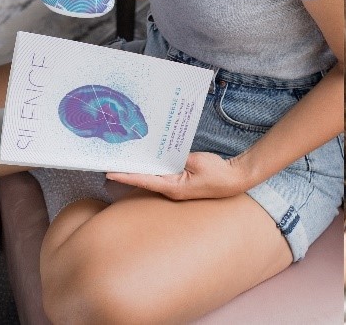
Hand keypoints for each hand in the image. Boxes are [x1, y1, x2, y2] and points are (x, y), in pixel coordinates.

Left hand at [107, 151, 251, 199]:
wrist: (236, 179)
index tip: (109, 173)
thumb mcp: (197, 161)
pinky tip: (147, 162)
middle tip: (112, 162)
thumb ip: (177, 157)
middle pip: (145, 181)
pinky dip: (153, 169)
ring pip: (153, 179)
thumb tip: (163, 154)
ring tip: (125, 160)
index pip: (144, 181)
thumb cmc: (219, 173)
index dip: (126, 176)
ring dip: (141, 170)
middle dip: (129, 172)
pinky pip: (163, 176)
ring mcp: (176, 188)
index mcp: (174, 187)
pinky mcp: (181, 184)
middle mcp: (171, 190)